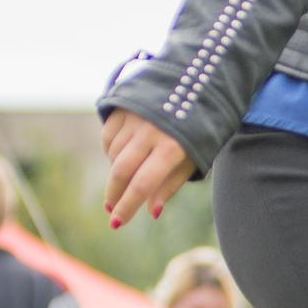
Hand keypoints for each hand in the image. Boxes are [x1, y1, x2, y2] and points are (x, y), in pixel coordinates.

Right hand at [102, 110, 194, 228]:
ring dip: (116, 172)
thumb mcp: (192, 159)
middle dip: (114, 195)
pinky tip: (121, 155)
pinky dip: (111, 151)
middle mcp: (150, 132)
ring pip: (114, 154)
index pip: (143, 185)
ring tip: (126, 178)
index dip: (128, 206)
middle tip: (112, 210)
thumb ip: (171, 184)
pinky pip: (109, 137)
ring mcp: (135, 117)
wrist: (195, 84)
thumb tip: (152, 212)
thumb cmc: (198, 130)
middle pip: (121, 171)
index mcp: (172, 148)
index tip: (117, 224)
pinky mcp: (123, 107)